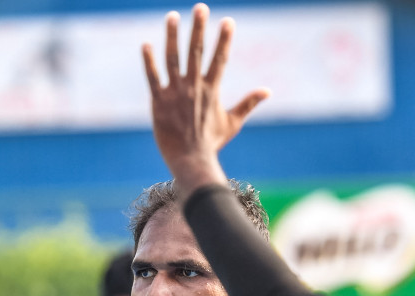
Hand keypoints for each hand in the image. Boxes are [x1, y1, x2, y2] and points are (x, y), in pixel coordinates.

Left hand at [142, 4, 269, 192]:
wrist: (190, 161)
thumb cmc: (211, 143)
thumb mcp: (232, 123)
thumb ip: (248, 104)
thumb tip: (268, 91)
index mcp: (212, 90)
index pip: (220, 59)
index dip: (224, 39)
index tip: (228, 21)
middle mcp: (194, 87)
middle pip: (196, 52)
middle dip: (199, 29)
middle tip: (201, 7)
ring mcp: (175, 93)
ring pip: (173, 59)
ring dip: (172, 36)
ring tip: (172, 16)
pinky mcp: (159, 102)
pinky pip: (153, 77)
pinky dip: (149, 61)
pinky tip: (147, 44)